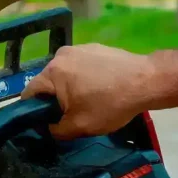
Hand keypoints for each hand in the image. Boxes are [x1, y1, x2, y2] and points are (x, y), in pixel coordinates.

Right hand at [21, 44, 177, 139]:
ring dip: (70, 87)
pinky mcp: (95, 47)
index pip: (29, 93)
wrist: (148, 81)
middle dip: (55, 99)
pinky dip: (85, 77)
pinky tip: (102, 87)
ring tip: (90, 100)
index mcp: (52, 72)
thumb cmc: (110, 104)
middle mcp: (61, 55)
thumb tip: (48, 128)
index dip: (32, 111)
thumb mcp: (79, 126)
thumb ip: (56, 130)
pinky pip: (81, 65)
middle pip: (48, 82)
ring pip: (65, 74)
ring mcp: (79, 48)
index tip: (45, 122)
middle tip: (72, 114)